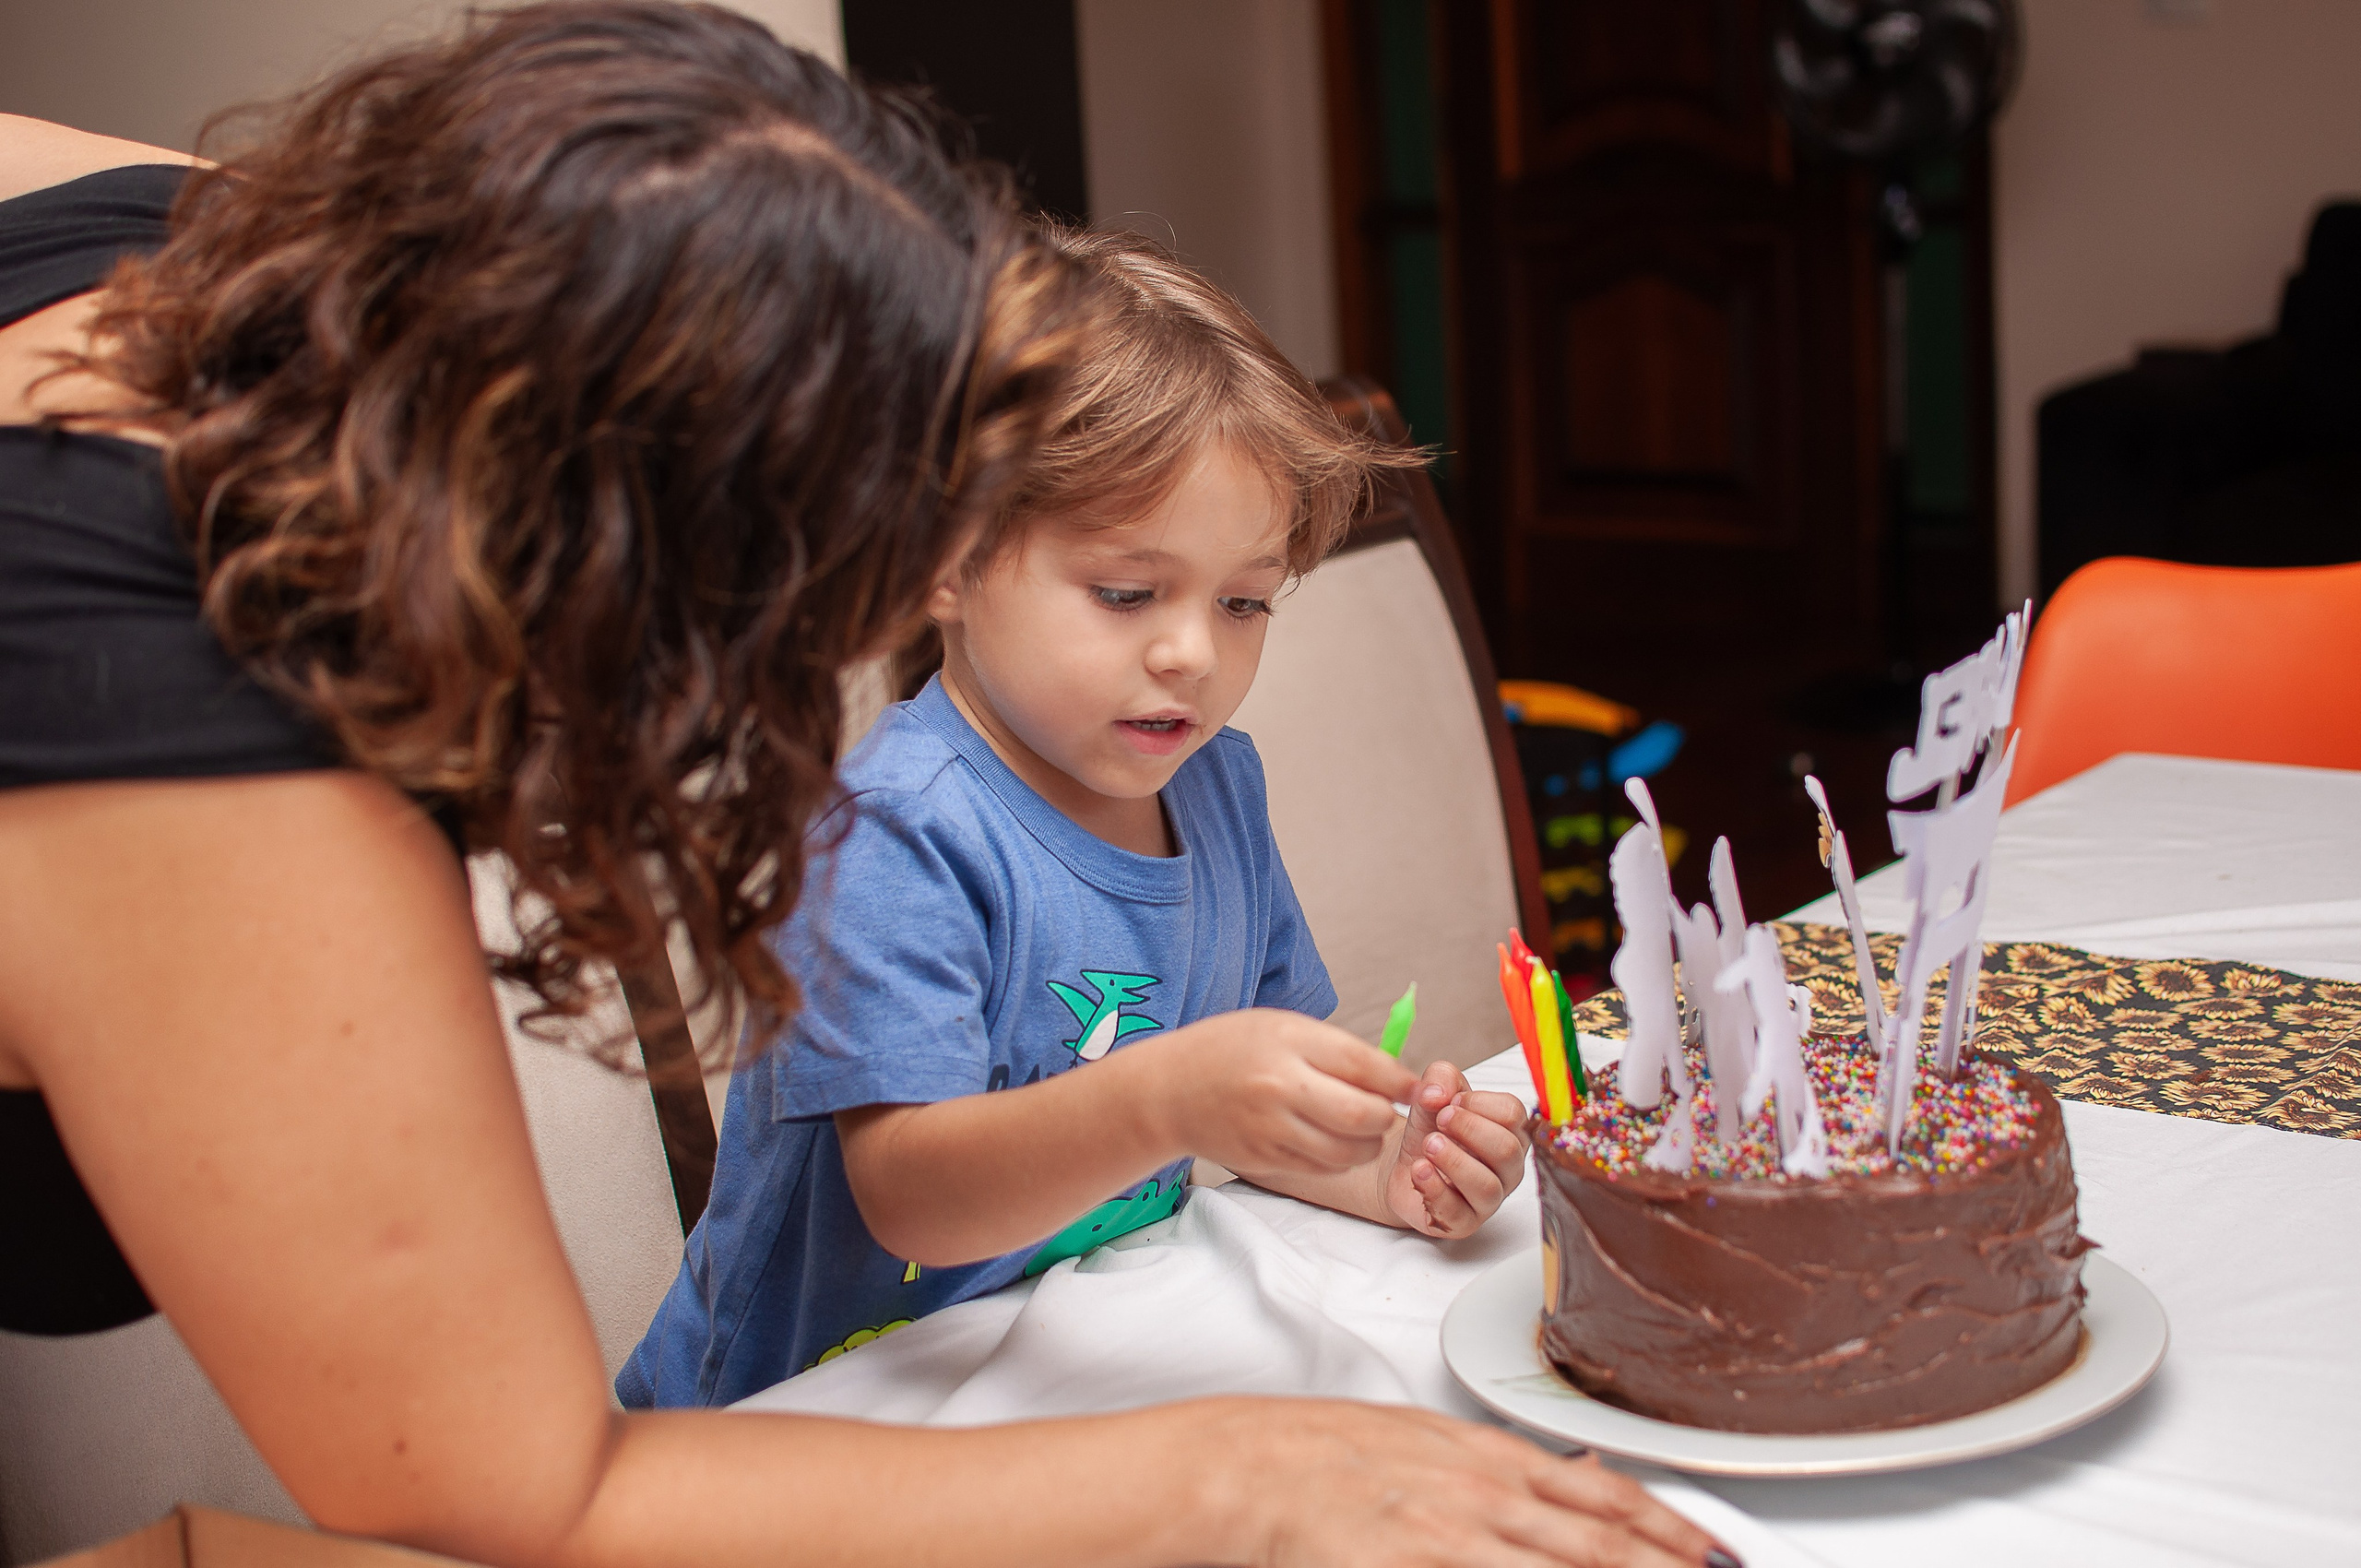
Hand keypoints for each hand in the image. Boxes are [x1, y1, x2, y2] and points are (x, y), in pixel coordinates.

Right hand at [1139, 1008, 1415, 1178]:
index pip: (1364, 1064)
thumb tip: (1395, 1076)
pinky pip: (1324, 1168)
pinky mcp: (1266, 1160)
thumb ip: (1334, 1049)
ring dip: (1368, 1143)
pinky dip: (1340, 1158)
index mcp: (1287, 1041)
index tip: (1415, 1085)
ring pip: (1349, 1151)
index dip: (1400, 1080)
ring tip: (1358, 1126)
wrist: (1167, 1091)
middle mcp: (1280, 1087)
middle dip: (1387, 1116)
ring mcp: (1271, 1129)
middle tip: (1386, 1110)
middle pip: (1364, 1116)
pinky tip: (1329, 1139)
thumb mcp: (1280, 1026)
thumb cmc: (1228, 1050)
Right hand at [1200, 1397, 1732, 1567]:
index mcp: (1489, 1458)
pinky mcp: (1410, 1567)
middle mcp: (1482, 1496)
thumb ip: (1513, 1466)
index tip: (1713, 1549)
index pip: (1604, 1494)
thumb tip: (1586, 1474)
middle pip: (1598, 1543)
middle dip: (1664, 1565)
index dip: (1668, 1526)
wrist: (1255, 1467)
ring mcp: (1450, 1539)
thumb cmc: (1331, 1452)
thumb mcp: (1435, 1442)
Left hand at [1383, 1061, 1528, 1238]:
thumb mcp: (1434, 1093)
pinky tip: (1419, 1171)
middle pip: (1507, 1150)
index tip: (1450, 1102)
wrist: (1402, 1163)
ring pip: (1487, 1186)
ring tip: (1427, 1145)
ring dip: (1453, 1161)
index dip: (1479, 1103)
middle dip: (1469, 1129)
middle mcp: (1507, 1167)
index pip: (1514, 1114)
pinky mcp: (1463, 1222)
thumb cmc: (1430, 1129)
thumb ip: (1441, 1077)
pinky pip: (1458, 1213)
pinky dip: (1435, 1189)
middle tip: (1439, 1120)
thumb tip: (1437, 1093)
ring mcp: (1489, 1198)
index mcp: (1509, 1131)